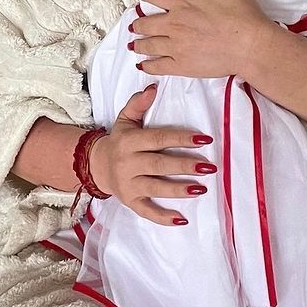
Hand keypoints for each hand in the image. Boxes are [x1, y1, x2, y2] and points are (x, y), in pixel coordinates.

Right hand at [89, 84, 216, 225]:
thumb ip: (138, 104)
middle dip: (185, 166)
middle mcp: (128, 163)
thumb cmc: (119, 141)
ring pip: (156, 188)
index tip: (204, 139)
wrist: (96, 165)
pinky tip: (182, 218)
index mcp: (129, 142)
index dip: (181, 138)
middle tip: (209, 166)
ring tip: (201, 189)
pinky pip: (147, 211)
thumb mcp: (125, 120)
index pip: (158, 139)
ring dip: (179, 190)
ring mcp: (128, 184)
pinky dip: (163, 217)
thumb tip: (153, 87)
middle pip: (159, 165)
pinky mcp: (130, 201)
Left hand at [131, 0, 274, 79]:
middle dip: (138, 23)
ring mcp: (176, 47)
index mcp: (183, 2)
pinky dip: (148, 65)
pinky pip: (158, 66)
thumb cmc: (242, 13)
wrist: (250, 45)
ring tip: (134, 44)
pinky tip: (143, 64)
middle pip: (146, 23)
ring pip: (148, 45)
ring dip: (139, 43)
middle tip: (134, 25)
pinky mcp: (182, 66)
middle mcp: (174, 24)